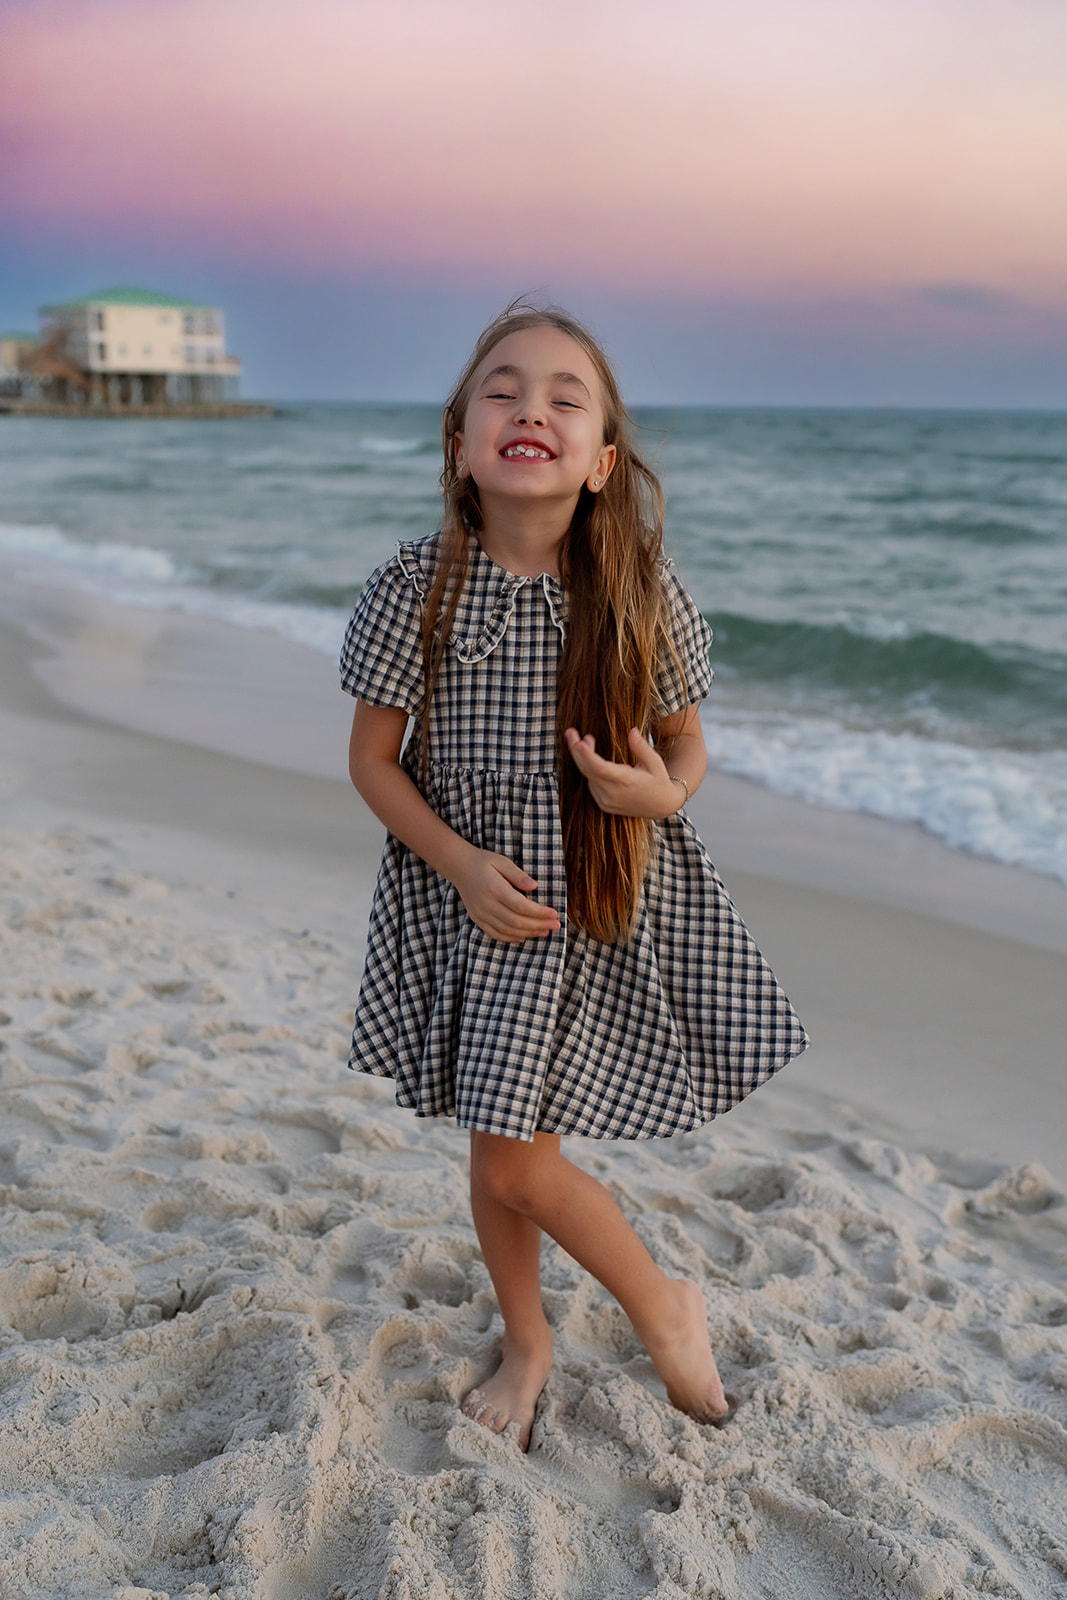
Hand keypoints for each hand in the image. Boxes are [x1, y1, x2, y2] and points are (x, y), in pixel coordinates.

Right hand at [451, 848, 560, 943]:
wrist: (459, 867)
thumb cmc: (483, 862)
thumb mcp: (502, 861)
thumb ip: (518, 875)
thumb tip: (534, 886)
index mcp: (495, 888)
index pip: (521, 906)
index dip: (539, 913)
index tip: (555, 913)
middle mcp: (487, 904)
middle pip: (517, 921)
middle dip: (539, 925)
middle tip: (556, 925)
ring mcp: (481, 914)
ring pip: (508, 930)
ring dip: (528, 933)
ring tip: (545, 932)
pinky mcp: (477, 919)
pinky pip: (495, 934)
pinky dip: (510, 938)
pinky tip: (524, 937)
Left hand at [564, 726, 681, 818]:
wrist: (660, 806)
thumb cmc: (658, 780)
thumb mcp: (655, 762)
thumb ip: (641, 747)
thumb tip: (632, 731)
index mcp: (626, 781)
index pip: (601, 768)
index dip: (587, 756)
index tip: (578, 742)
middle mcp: (613, 794)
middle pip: (587, 770)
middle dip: (576, 750)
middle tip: (570, 731)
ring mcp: (606, 801)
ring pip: (587, 775)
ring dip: (583, 757)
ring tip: (587, 739)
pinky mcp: (603, 804)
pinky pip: (591, 783)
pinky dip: (589, 768)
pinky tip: (593, 757)